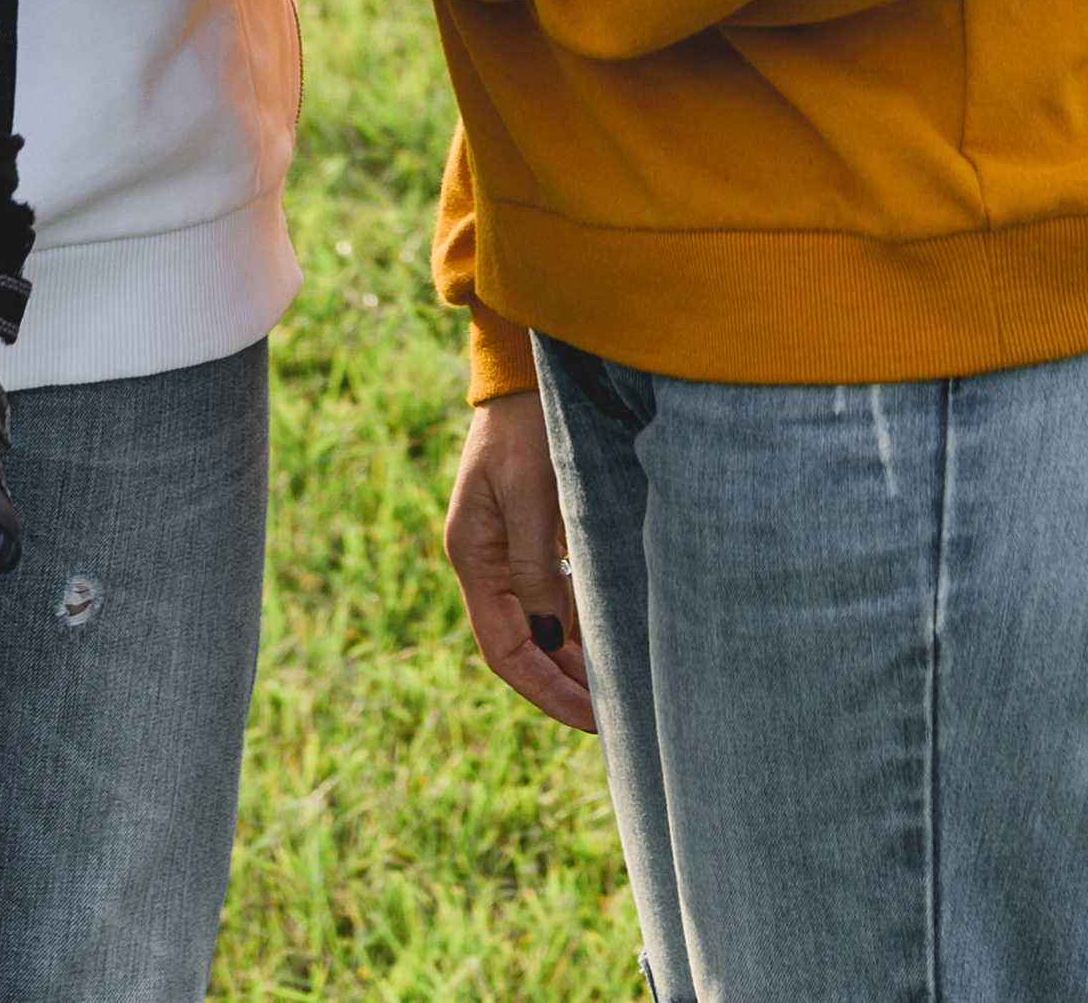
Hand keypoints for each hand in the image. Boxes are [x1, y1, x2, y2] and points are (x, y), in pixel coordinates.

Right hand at [444, 390, 594, 732]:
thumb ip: (535, 565)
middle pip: (518, 643)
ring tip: (614, 692)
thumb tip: (546, 637)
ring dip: (568, 660)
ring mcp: (506, 546)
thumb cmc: (529, 423)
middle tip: (612, 718)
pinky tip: (606, 638)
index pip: (503, 648)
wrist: (528, 369)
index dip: (544, 689)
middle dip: (560, 685)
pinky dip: (575, 624)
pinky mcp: (531, 531)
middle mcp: (485, 558)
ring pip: (535, 623)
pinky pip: (550, 594)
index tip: (590, 718)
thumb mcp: (532, 490)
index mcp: (473, 554)